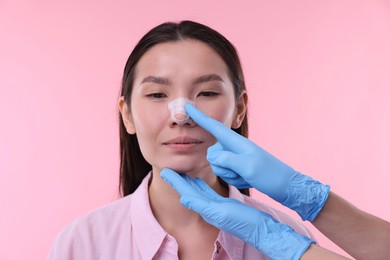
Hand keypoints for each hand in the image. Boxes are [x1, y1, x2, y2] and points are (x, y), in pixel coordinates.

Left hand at [161, 168, 313, 259]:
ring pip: (197, 191)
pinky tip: (198, 181)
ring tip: (180, 173)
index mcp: (206, 209)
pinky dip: (201, 186)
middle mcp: (208, 208)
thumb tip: (184, 198)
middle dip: (179, 181)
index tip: (165, 172)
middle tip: (168, 170)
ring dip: (188, 182)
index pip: (186, 193)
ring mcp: (215, 206)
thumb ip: (202, 206)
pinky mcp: (223, 204)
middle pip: (189, 191)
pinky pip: (208, 192)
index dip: (176, 182)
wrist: (261, 229)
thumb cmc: (243, 222)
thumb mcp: (221, 213)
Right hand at [185, 104, 329, 220]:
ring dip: (229, 175)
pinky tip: (247, 180)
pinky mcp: (239, 168)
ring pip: (218, 165)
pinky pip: (226, 174)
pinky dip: (235, 179)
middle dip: (221, 165)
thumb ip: (226, 159)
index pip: (214, 127)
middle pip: (213, 153)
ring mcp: (237, 158)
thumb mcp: (247, 166)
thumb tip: (212, 156)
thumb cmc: (269, 175)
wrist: (286, 187)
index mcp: (237, 142)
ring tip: (245, 176)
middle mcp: (235, 148)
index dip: (200, 117)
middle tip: (240, 171)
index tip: (187, 107)